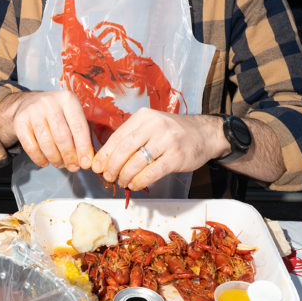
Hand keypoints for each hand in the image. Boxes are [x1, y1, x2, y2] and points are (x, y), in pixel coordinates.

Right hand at [0, 90, 94, 171]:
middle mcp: (50, 102)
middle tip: (73, 167)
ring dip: (55, 159)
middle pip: (62, 136)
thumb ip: (83, 135)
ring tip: (60, 164)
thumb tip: (87, 160)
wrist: (28, 103)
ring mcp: (33, 111)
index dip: (84, 148)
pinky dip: (39, 158)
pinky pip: (30, 146)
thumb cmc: (57, 113)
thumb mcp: (73, 115)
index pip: (79, 127)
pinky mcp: (20, 121)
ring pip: (46, 143)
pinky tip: (45, 161)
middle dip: (69, 156)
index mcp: (68, 99)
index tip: (86, 163)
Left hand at [91, 109, 224, 190]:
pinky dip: (140, 181)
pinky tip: (135, 184)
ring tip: (122, 182)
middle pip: (124, 149)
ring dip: (125, 176)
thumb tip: (107, 157)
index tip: (97, 166)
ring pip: (137, 162)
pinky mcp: (176, 156)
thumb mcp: (151, 125)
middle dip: (112, 166)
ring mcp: (167, 140)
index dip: (105, 153)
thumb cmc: (173, 132)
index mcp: (144, 116)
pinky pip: (152, 172)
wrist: (204, 134)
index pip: (118, 136)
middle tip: (108, 176)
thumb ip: (132, 137)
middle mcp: (155, 125)